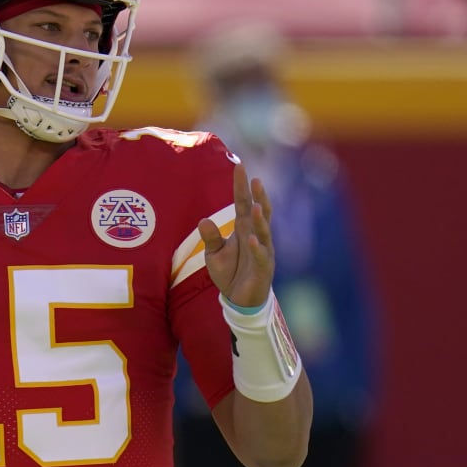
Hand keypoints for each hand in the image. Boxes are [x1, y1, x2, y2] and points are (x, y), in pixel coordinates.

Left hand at [198, 161, 274, 308]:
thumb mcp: (214, 254)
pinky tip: (251, 238)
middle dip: (258, 196)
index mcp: (243, 228)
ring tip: (255, 206)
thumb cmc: (229, 272)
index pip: (242, 203)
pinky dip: (256, 247)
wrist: (239, 299)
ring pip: (263, 231)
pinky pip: (261, 255)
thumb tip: (203, 220)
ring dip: (259, 219)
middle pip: (257, 212)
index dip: (241, 186)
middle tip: (255, 180)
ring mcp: (262, 250)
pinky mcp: (264, 268)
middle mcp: (255, 235)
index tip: (240, 167)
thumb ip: (210, 238)